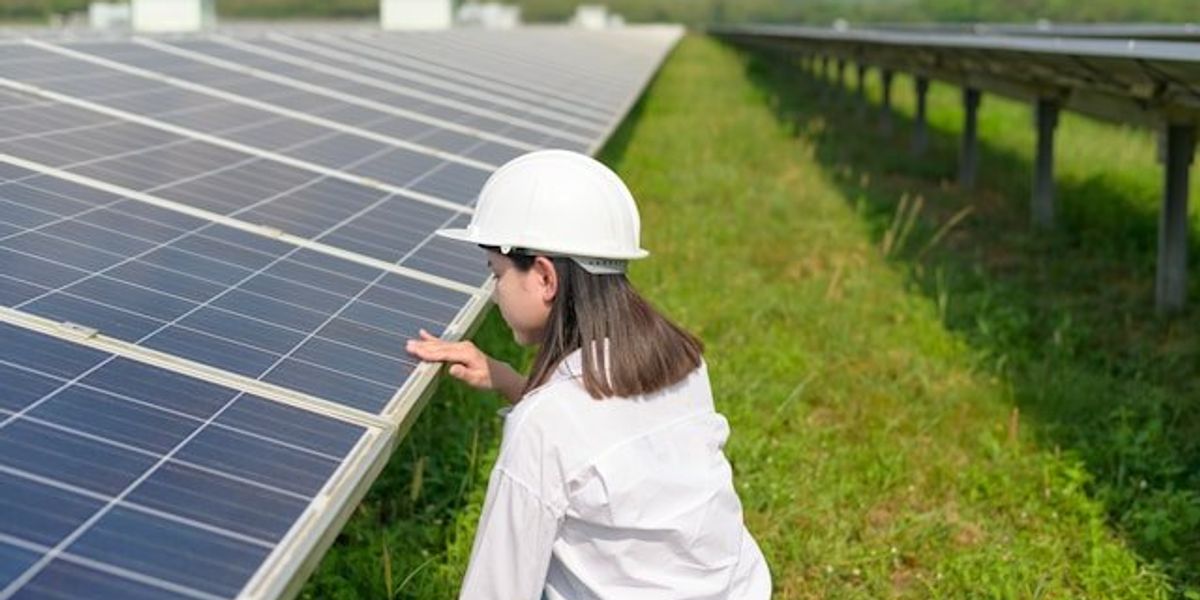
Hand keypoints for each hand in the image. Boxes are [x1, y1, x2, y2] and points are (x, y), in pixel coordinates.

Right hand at [405, 329, 525, 402]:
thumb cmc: (488, 379)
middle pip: (440, 347)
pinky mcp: (460, 347)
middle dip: (423, 346)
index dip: (429, 353)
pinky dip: (433, 338)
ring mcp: (462, 345)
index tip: (416, 352)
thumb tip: (451, 369)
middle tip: (408, 345)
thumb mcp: (477, 380)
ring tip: (410, 341)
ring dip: (425, 343)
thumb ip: (464, 375)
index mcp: (466, 353)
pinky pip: (444, 343)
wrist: (499, 374)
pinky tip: (423, 333)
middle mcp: (463, 346)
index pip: (444, 353)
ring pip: (440, 344)